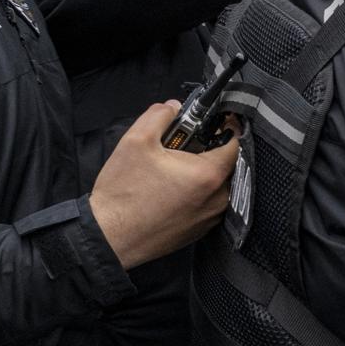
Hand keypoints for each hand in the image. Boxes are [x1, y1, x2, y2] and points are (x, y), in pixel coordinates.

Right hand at [89, 102, 237, 269]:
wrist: (109, 238)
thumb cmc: (122, 193)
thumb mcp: (136, 141)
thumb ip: (159, 116)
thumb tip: (173, 107)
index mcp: (208, 175)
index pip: (235, 143)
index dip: (226, 127)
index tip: (214, 121)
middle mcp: (217, 199)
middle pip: (228, 164)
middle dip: (212, 149)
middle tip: (188, 142)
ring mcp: (209, 219)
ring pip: (219, 186)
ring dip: (205, 172)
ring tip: (177, 166)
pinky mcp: (199, 231)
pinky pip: (209, 205)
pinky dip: (198, 193)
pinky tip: (173, 188)